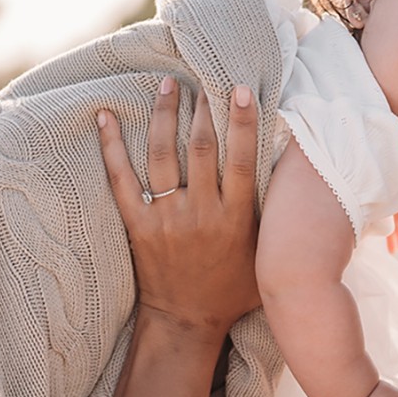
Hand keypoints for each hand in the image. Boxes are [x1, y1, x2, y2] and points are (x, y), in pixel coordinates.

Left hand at [96, 78, 259, 334]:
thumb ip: (271, 219)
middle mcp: (201, 215)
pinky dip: (111, 147)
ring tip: (167, 85)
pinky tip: (105, 117)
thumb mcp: (264, 258)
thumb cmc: (233, 291)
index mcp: (235, 220)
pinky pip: (121, 179)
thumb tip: (292, 178)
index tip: (240, 89)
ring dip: (164, 115)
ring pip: (162, 155)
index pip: (240, 161)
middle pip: (200, 149)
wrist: (186, 322)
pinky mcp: (139, 226)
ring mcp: (167, 219)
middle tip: (201, 74)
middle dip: (202, 108)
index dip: (241, 122)